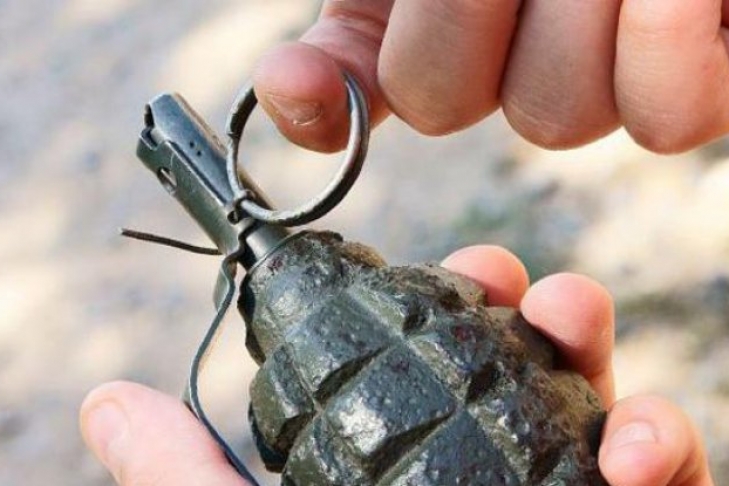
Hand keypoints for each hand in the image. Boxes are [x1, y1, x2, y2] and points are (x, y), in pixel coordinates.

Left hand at [80, 246, 713, 485]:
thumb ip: (186, 483)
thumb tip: (107, 400)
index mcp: (414, 468)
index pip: (441, 368)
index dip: (455, 309)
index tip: (460, 273)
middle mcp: (495, 480)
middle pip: (530, 375)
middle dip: (537, 314)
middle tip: (529, 289)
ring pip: (607, 414)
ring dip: (601, 362)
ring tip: (578, 329)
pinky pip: (675, 483)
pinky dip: (665, 451)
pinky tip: (636, 456)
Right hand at [251, 0, 728, 153]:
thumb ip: (371, 3)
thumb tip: (291, 81)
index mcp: (434, 7)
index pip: (354, 78)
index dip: (315, 102)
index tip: (300, 81)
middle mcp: (502, 51)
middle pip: (439, 100)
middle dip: (460, 12)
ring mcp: (596, 76)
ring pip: (550, 116)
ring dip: (572, 16)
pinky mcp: (690, 85)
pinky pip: (664, 119)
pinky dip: (659, 52)